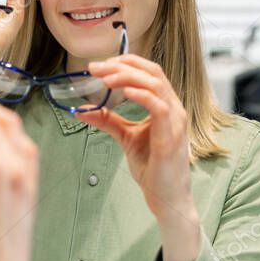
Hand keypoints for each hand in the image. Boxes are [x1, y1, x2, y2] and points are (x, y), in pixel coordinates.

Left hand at [78, 55, 201, 260]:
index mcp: (165, 105)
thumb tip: (83, 109)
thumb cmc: (152, 168)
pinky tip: (125, 93)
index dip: (124, 63)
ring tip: (105, 78)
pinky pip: (160, 107)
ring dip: (128, 77)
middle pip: (152, 72)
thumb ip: (108, 121)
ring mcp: (176, 121)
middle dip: (122, 65)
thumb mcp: (126, 137)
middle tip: (95, 67)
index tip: (99, 65)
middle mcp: (174, 108)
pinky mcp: (171, 136)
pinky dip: (142, 95)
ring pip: (155, 85)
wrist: (166, 197)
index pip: (149, 72)